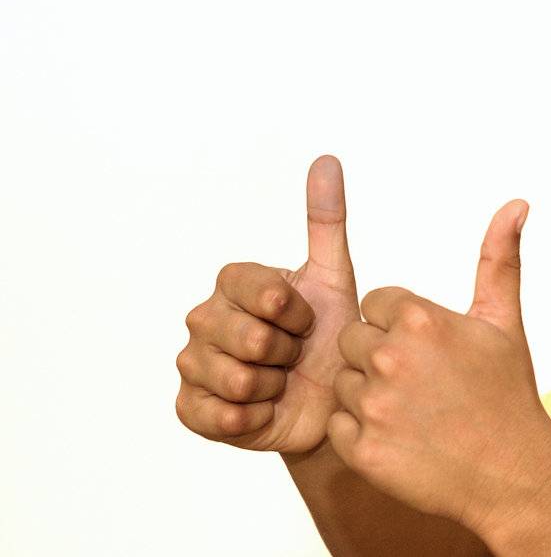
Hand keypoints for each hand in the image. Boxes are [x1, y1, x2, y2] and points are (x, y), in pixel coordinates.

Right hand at [175, 155, 362, 452]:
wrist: (331, 400)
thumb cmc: (331, 335)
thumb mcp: (335, 276)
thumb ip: (326, 219)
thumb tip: (326, 159)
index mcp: (233, 283)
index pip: (264, 293)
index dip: (296, 312)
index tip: (308, 319)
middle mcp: (203, 318)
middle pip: (251, 340)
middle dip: (288, 352)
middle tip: (296, 355)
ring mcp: (192, 364)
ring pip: (238, 380)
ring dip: (274, 386)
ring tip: (282, 381)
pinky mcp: (190, 409)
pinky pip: (221, 416)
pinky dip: (255, 418)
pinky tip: (266, 409)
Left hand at [327, 197, 550, 537]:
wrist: (511, 472)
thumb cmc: (507, 393)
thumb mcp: (503, 321)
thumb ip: (498, 258)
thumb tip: (516, 204)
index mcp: (420, 319)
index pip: (376, 303)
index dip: (400, 325)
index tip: (429, 350)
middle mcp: (390, 358)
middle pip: (353, 340)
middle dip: (379, 357)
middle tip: (421, 383)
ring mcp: (373, 406)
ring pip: (343, 383)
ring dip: (368, 395)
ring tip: (414, 411)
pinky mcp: (362, 449)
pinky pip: (338, 426)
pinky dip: (362, 433)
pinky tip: (401, 436)